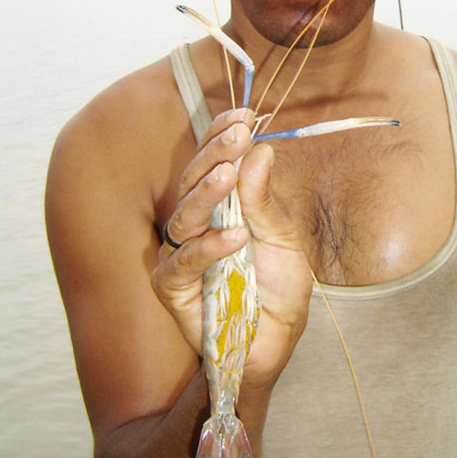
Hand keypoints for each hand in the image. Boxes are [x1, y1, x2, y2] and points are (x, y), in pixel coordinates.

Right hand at [151, 108, 311, 385]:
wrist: (275, 343)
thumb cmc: (278, 289)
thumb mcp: (283, 240)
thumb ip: (266, 200)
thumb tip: (261, 149)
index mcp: (222, 207)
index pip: (213, 164)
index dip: (223, 137)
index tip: (245, 114)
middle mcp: (197, 225)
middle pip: (194, 181)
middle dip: (215, 154)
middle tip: (237, 133)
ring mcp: (182, 255)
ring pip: (184, 215)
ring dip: (207, 193)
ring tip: (229, 175)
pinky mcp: (173, 287)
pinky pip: (184, 262)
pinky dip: (209, 247)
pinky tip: (235, 237)